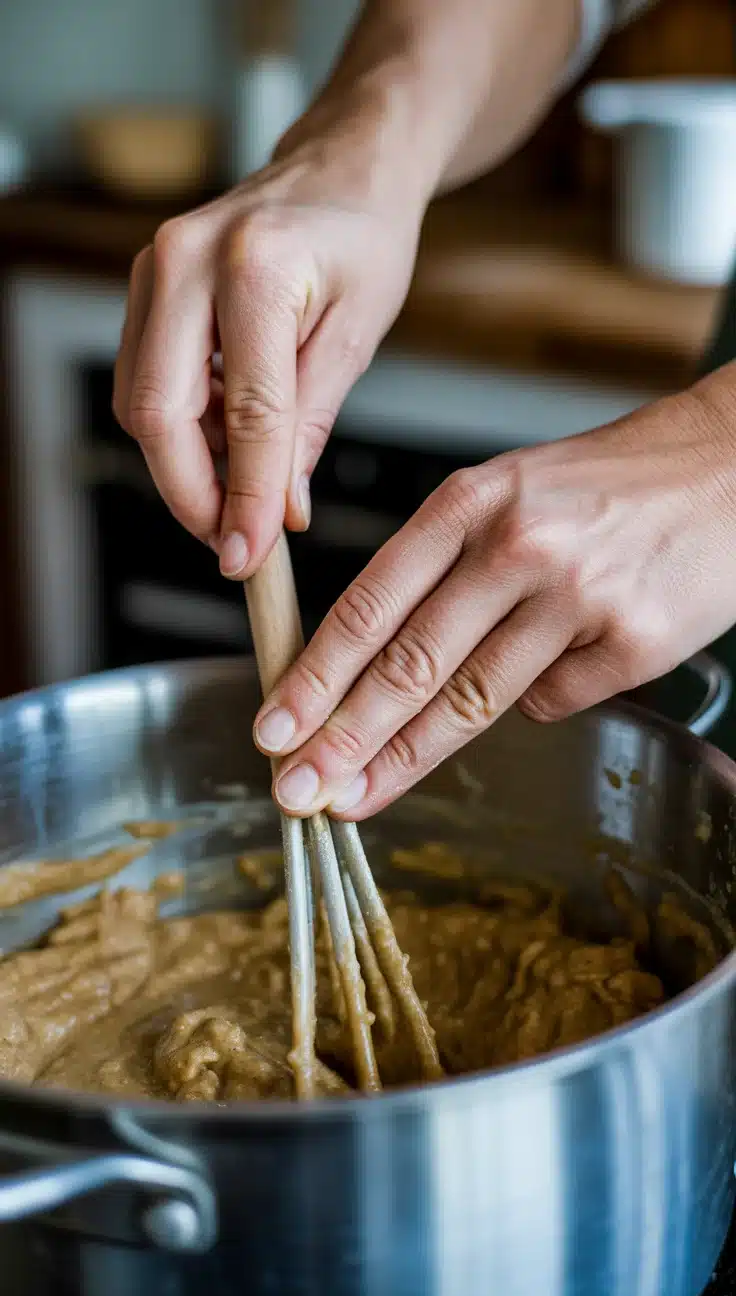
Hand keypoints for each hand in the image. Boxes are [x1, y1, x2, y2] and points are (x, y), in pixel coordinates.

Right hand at [113, 97, 425, 577]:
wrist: (339, 168)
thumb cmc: (362, 240)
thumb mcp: (357, 336)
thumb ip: (311, 427)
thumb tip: (280, 513)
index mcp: (257, 268)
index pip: (247, 413)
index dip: (247, 497)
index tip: (251, 556)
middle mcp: (186, 260)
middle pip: (159, 413)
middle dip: (192, 494)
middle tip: (232, 542)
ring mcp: (153, 269)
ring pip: (141, 404)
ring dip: (184, 465)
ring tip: (241, 489)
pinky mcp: (145, 286)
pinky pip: (145, 381)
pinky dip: (181, 429)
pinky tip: (224, 443)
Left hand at [252, 384, 735, 817]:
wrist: (731, 467)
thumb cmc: (610, 483)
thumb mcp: (509, 491)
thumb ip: (443, 568)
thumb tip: (378, 669)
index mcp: (472, 500)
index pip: (371, 603)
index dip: (315, 675)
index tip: (274, 725)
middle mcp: (519, 547)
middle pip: (409, 664)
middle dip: (341, 736)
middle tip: (295, 787)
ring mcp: (578, 598)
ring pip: (471, 700)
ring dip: (403, 758)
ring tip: (353, 797)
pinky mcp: (633, 645)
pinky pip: (553, 702)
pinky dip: (533, 704)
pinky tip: (543, 678)